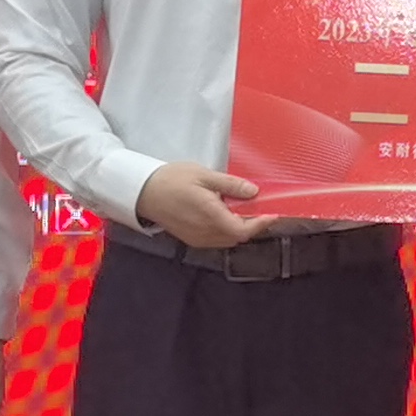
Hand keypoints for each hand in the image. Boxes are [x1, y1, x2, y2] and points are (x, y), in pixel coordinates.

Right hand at [137, 161, 264, 248]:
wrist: (143, 191)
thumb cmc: (172, 180)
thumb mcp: (204, 175)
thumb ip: (230, 185)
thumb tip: (254, 192)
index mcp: (210, 215)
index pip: (243, 230)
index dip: (261, 224)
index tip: (272, 214)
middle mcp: (205, 232)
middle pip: (237, 237)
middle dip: (252, 225)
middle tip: (260, 208)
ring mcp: (197, 239)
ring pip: (227, 240)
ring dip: (238, 228)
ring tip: (242, 210)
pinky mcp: (191, 240)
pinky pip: (215, 240)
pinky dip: (225, 231)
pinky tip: (224, 215)